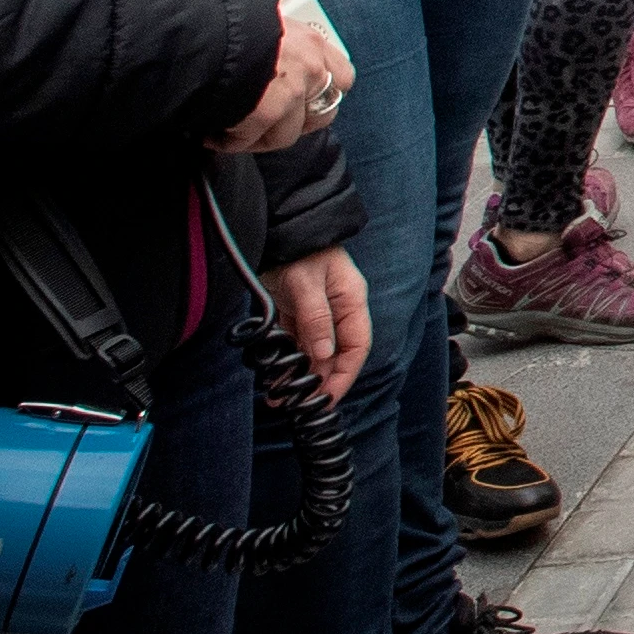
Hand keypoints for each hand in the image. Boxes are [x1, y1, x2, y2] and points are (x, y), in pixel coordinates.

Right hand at [206, 5, 355, 155]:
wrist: (199, 29)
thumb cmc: (223, 20)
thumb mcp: (261, 20)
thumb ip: (275, 42)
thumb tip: (267, 59)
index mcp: (310, 41)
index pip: (341, 76)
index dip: (323, 93)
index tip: (305, 101)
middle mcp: (310, 67)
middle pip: (322, 112)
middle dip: (297, 123)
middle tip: (270, 124)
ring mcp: (291, 93)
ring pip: (285, 134)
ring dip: (260, 137)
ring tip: (235, 134)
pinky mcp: (265, 113)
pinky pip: (248, 140)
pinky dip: (230, 142)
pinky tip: (214, 137)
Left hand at [263, 248, 371, 401]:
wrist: (280, 228)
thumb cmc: (299, 251)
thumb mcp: (307, 284)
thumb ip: (316, 319)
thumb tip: (323, 355)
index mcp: (351, 302)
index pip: (356, 347)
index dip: (345, 375)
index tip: (327, 398)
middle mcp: (338, 310)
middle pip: (337, 353)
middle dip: (322, 380)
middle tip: (302, 404)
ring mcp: (318, 311)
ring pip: (315, 350)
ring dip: (302, 373)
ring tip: (282, 397)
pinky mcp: (297, 310)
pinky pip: (297, 341)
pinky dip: (288, 358)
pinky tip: (277, 374)